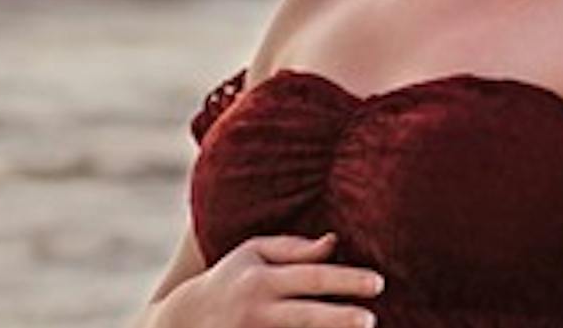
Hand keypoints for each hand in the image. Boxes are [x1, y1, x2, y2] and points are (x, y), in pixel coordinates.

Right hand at [156, 232, 382, 327]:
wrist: (184, 319)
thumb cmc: (231, 278)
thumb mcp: (254, 253)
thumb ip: (295, 248)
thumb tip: (335, 242)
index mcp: (260, 278)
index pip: (311, 277)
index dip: (346, 280)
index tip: (378, 282)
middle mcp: (256, 311)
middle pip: (305, 316)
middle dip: (339, 319)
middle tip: (371, 320)